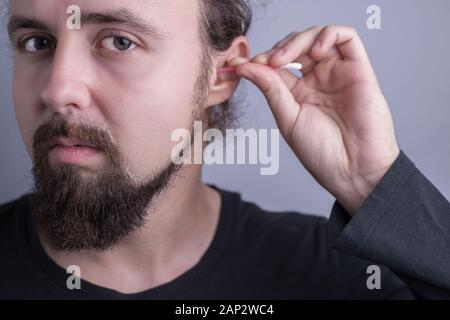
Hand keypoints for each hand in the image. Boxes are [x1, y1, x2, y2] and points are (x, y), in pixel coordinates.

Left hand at [229, 25, 399, 214]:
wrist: (352, 170)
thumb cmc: (321, 152)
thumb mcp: (287, 118)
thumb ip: (270, 88)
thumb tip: (244, 67)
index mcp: (298, 92)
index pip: (276, 64)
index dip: (258, 60)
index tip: (239, 66)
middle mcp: (318, 79)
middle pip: (296, 46)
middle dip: (276, 48)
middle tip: (264, 62)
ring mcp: (338, 72)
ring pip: (318, 36)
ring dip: (297, 40)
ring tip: (284, 58)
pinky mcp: (359, 69)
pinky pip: (347, 37)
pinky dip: (328, 35)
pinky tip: (314, 52)